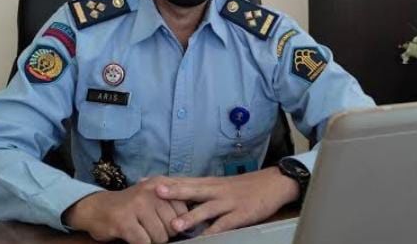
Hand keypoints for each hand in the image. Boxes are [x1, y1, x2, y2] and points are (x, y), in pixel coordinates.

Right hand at [63, 176, 187, 243]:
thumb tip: (194, 219)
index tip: (166, 224)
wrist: (97, 208)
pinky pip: (144, 242)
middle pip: (173, 226)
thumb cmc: (131, 206)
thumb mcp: (153, 196)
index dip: (177, 223)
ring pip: (160, 236)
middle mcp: (151, 191)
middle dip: (164, 233)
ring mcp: (137, 205)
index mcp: (161, 184)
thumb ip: (173, 202)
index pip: (184, 210)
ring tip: (141, 231)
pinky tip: (133, 236)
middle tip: (150, 228)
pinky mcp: (124, 221)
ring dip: (151, 240)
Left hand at [155, 167, 298, 235]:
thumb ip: (201, 192)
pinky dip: (214, 232)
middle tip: (153, 192)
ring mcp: (228, 202)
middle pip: (191, 189)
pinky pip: (225, 224)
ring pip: (206, 209)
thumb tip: (179, 198)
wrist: (272, 183)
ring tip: (174, 225)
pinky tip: (205, 238)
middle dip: (172, 191)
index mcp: (209, 183)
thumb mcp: (220, 186)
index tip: (144, 181)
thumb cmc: (243, 187)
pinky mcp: (240, 214)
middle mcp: (216, 190)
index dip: (164, 181)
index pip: (183, 179)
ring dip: (190, 217)